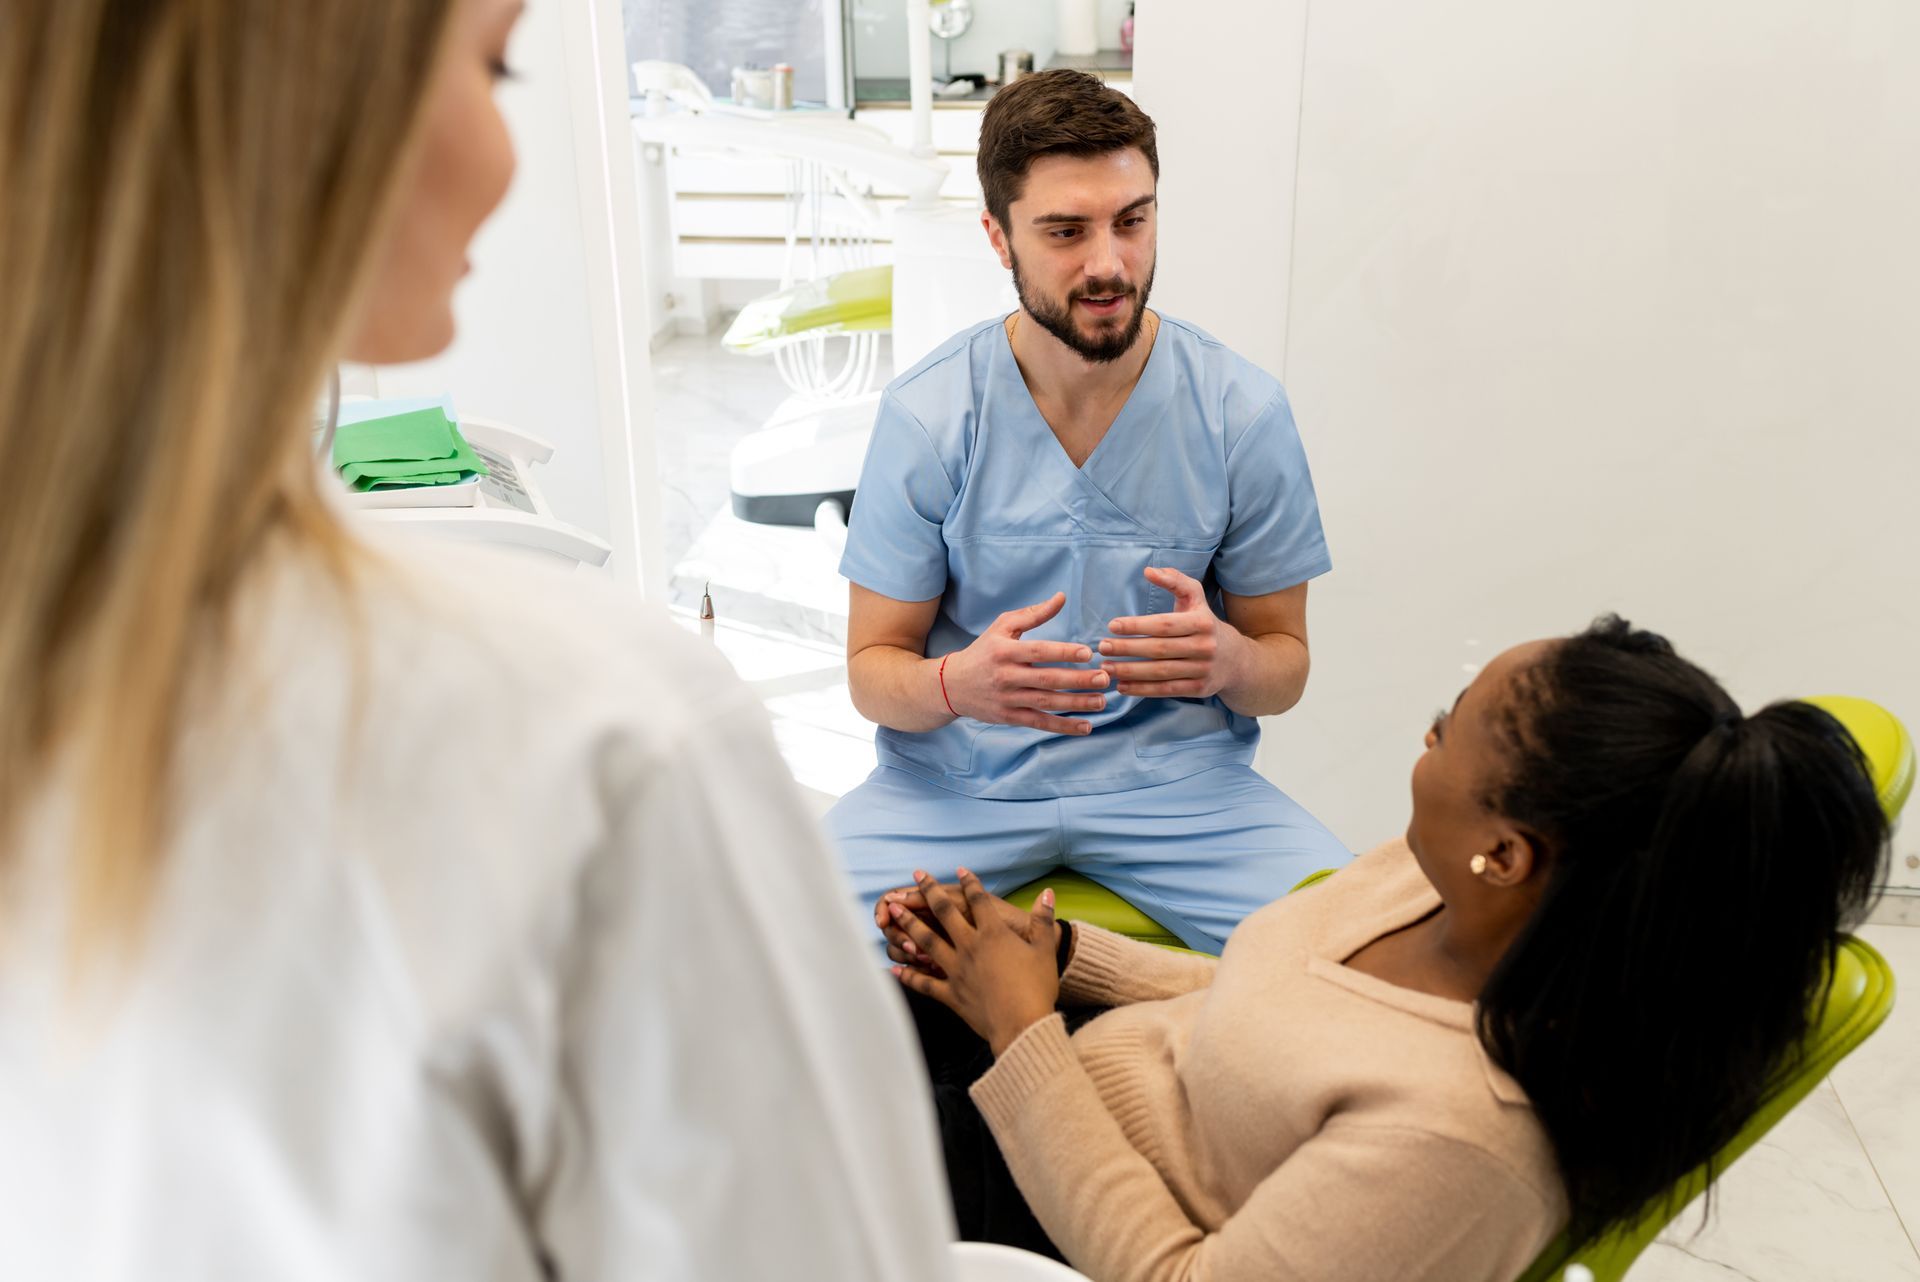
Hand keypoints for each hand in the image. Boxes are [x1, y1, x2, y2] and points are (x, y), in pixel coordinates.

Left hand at [888, 870, 1061, 1054]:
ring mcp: (957, 970)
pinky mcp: (951, 993)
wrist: (1023, 1025)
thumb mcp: (1045, 949)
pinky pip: (925, 983)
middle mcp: (970, 946)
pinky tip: (894, 967)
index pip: (978, 900)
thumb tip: (1048, 893)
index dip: (970, 883)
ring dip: (909, 924)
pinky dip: (909, 975)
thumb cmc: (1037, 987)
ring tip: (892, 911)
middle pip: (945, 913)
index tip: (961, 870)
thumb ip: (1043, 920)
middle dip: (929, 891)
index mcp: (993, 934)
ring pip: (927, 941)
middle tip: (917, 875)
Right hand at [941, 592, 1108, 734]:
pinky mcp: (1009, 717)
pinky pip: (1039, 722)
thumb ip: (1033, 614)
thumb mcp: (1002, 627)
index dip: (1063, 652)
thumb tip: (1062, 597)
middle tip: (1104, 678)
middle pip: (1046, 680)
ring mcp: (1007, 699)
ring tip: (1101, 701)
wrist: (951, 685)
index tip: (1088, 653)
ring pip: (1045, 703)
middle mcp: (1006, 676)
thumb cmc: (983, 651)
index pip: (1038, 652)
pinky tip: (1086, 726)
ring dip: (1076, 704)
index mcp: (1005, 651)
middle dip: (1077, 680)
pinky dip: (1062, 726)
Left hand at [1099, 567, 1245, 698]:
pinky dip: (1142, 689)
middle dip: (1127, 649)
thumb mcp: (1195, 598)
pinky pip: (1166, 690)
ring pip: (1160, 672)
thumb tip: (1148, 571)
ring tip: (1107, 668)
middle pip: (1159, 649)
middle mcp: (1205, 646)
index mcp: (1202, 622)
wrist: (1235, 659)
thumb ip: (1174, 580)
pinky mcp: (1199, 689)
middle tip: (1102, 647)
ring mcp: (1203, 670)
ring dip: (1130, 671)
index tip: (1112, 625)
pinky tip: (1122, 686)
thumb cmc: (1203, 622)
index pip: (1164, 624)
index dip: (1137, 625)